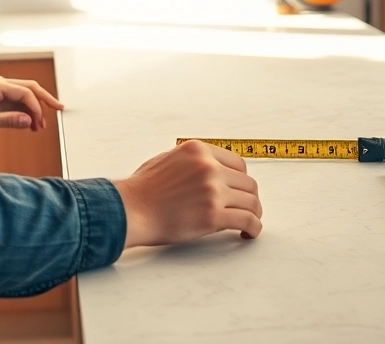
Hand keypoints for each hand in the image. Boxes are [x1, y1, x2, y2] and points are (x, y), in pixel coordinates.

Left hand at [0, 74, 64, 135]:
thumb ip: (9, 121)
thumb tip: (29, 121)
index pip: (25, 93)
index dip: (36, 108)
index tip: (39, 123)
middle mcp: (1, 84)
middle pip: (31, 88)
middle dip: (45, 100)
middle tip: (60, 109)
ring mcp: (2, 89)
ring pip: (27, 94)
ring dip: (36, 109)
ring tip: (40, 127)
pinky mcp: (1, 96)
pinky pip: (20, 101)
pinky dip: (28, 111)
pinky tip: (31, 124)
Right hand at [113, 140, 262, 247]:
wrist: (130, 210)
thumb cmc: (142, 190)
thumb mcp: (167, 159)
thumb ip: (191, 162)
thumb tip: (207, 168)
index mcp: (198, 151)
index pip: (237, 163)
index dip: (241, 179)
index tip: (241, 189)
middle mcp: (208, 167)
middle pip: (247, 182)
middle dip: (248, 197)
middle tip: (247, 208)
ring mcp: (212, 190)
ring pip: (251, 201)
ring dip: (254, 213)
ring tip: (250, 221)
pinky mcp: (213, 215)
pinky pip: (247, 220)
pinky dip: (254, 228)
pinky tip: (250, 233)